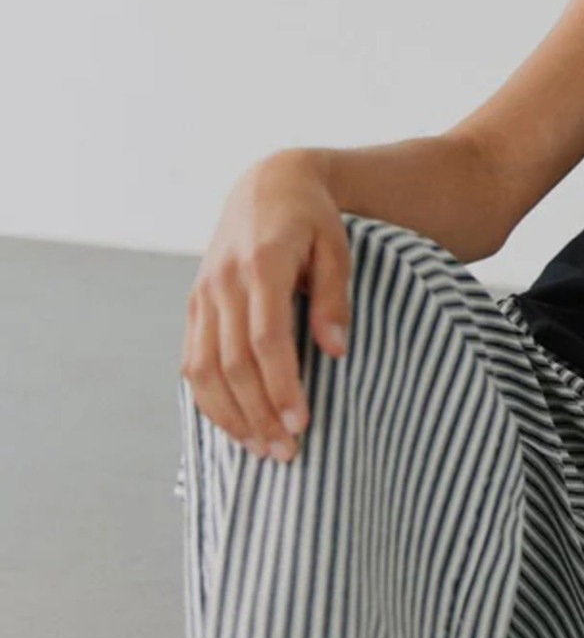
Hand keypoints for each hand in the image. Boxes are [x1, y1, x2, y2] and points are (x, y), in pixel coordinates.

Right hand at [180, 151, 353, 463]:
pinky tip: (234, 426)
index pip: (266, 337)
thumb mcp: (337, 248)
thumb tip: (335, 351)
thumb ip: (335, 298)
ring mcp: (203, 295)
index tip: (300, 423)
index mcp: (262, 265)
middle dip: (259, 413)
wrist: (268, 185)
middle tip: (287, 453)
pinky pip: (192, 360)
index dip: (281, 385)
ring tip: (262, 450)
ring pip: (203, 367)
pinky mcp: (194, 304)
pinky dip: (209, 398)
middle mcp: (223, 282)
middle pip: (233, 362)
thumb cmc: (313, 220)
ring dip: (231, 415)